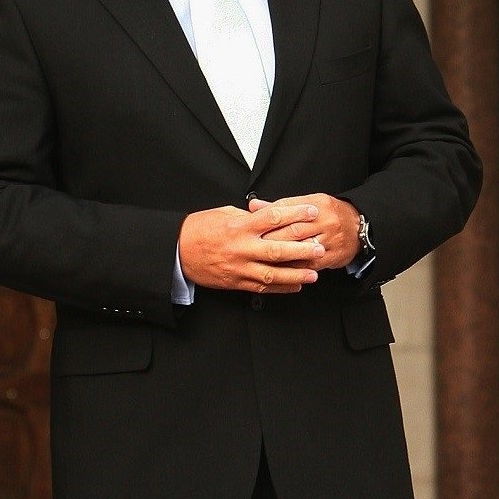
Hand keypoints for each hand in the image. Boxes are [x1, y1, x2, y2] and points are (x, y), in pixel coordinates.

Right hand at [178, 200, 324, 293]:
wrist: (178, 251)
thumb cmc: (199, 229)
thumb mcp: (223, 214)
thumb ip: (248, 216)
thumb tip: (268, 214)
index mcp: (239, 227)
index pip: (272, 217)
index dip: (295, 214)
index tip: (311, 211)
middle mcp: (241, 248)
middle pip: (277, 249)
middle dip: (302, 249)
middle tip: (320, 247)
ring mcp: (239, 267)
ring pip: (272, 273)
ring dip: (296, 275)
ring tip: (315, 274)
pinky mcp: (236, 282)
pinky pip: (262, 287)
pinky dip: (281, 288)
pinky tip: (296, 286)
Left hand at [249, 192, 359, 269]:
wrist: (360, 227)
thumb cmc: (330, 214)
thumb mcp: (309, 202)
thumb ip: (281, 205)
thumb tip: (254, 205)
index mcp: (316, 204)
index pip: (287, 209)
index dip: (267, 218)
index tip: (251, 225)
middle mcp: (324, 221)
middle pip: (293, 230)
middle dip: (270, 238)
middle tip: (253, 245)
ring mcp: (329, 240)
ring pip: (301, 248)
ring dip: (281, 255)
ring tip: (263, 259)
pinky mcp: (331, 256)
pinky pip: (309, 264)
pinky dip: (293, 267)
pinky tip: (280, 270)